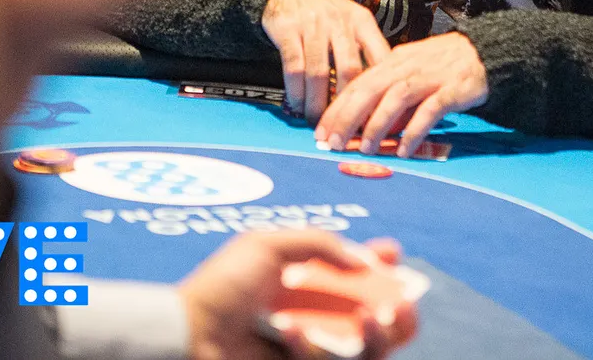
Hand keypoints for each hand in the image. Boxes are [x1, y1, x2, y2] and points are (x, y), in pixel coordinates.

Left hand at [179, 232, 411, 359]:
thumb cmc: (222, 286)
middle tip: (405, 303)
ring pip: (365, 352)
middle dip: (401, 314)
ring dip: (379, 337)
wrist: (188, 331)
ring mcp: (309, 350)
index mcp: (309, 283)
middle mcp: (315, 318)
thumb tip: (364, 263)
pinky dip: (311, 346)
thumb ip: (319, 244)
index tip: (393, 252)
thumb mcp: (268, 245)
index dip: (380, 264)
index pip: (357, 276)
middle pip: (375, 321)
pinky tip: (290, 330)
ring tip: (374, 317)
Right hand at [263, 0, 390, 120]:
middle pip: (350, 69)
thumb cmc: (327, 12)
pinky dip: (296, 92)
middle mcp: (340, 22)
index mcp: (362, 22)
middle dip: (348, 104)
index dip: (382, 89)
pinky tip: (298, 105)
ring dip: (318, 103)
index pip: (380, 57)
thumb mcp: (354, 22)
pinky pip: (293, 68)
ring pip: (319, 73)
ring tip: (319, 122)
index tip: (380, 115)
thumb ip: (367, 50)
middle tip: (346, 126)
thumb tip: (383, 93)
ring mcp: (312, 26)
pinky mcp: (288, 31)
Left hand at [316, 32, 486, 157]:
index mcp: (393, 61)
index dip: (337, 108)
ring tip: (366, 148)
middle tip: (333, 144)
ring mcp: (430, 76)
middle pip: (370, 89)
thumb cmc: (444, 67)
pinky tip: (405, 149)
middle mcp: (407, 66)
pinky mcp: (452, 89)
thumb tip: (367, 128)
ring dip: (378, 124)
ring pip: (396, 98)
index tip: (321, 132)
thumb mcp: (411, 75)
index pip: (358, 84)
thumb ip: (390, 97)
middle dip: (348, 117)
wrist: (485, 53)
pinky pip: (429, 110)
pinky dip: (415, 130)